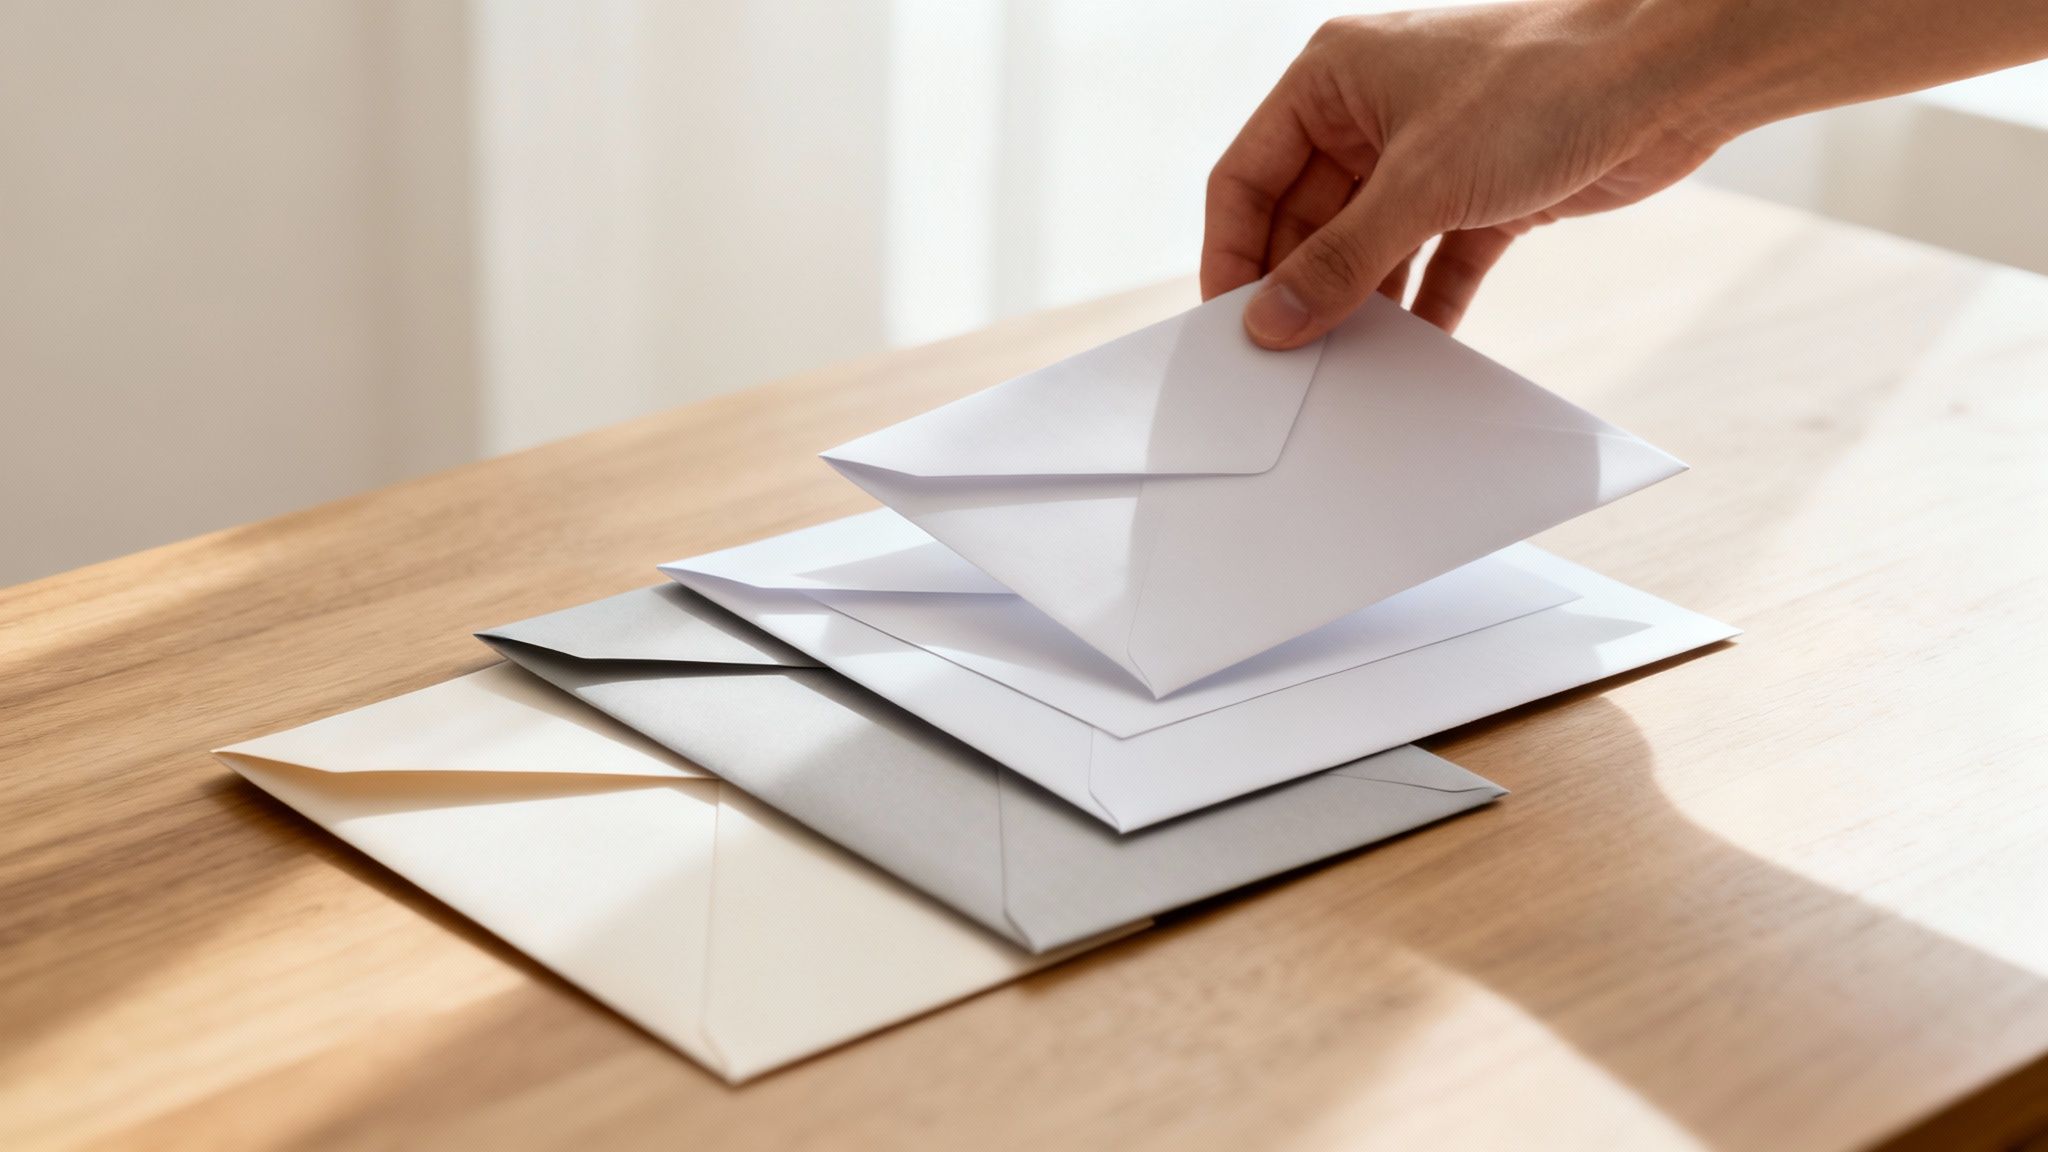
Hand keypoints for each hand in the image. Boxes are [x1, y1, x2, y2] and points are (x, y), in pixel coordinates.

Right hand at [1202, 2, 1725, 344]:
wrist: (1670, 74)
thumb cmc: (1543, 86)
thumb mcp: (1421, 184)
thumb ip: (1339, 261)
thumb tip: (1270, 324)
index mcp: (1332, 80)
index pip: (1247, 178)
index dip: (1231, 254)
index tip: (1228, 326)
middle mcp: (1369, 115)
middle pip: (1303, 222)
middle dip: (1299, 290)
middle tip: (1286, 364)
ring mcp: (1426, 156)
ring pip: (1366, 248)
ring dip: (1359, 306)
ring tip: (1345, 370)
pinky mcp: (1481, 194)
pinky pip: (1432, 264)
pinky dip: (1423, 307)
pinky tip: (1416, 355)